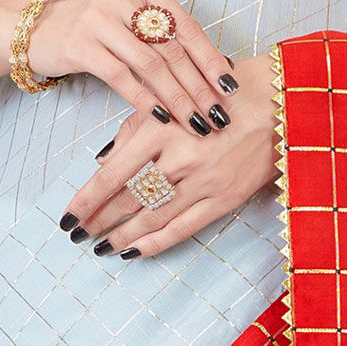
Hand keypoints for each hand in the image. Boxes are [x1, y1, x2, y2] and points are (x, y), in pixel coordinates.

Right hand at [26, 0, 238, 138]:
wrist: (37, 28)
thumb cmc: (96, 28)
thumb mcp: (133, 21)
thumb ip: (168, 37)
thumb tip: (218, 69)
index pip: (188, 26)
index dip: (211, 59)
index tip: (230, 86)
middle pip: (172, 48)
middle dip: (199, 86)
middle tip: (217, 113)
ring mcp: (100, 18)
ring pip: (150, 65)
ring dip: (177, 98)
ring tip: (196, 122)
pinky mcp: (80, 44)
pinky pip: (122, 77)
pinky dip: (145, 100)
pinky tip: (163, 118)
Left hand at [58, 52, 279, 257]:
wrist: (279, 102)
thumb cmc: (220, 93)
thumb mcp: (172, 98)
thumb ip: (135, 128)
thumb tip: (103, 162)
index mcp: (162, 128)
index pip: (113, 174)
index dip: (86, 200)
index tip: (67, 217)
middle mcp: (180, 158)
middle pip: (128, 199)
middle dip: (98, 221)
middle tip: (76, 235)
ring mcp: (203, 182)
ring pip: (152, 218)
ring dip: (122, 236)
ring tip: (100, 246)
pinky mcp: (224, 198)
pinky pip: (183, 228)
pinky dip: (156, 242)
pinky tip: (134, 251)